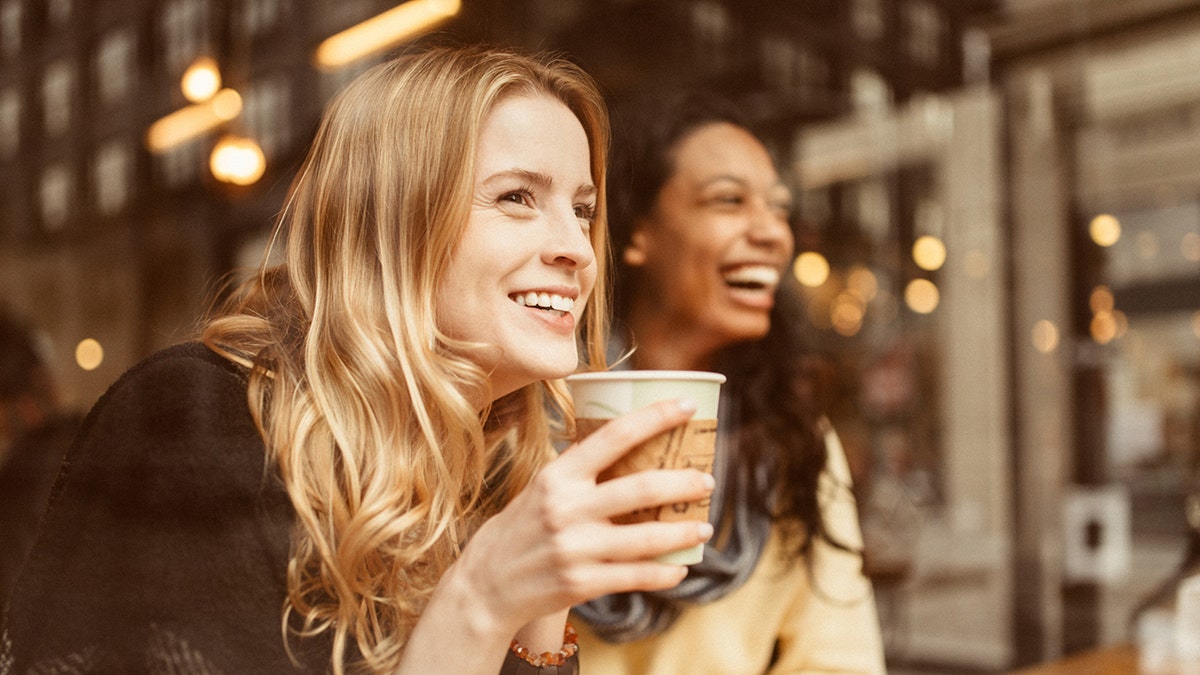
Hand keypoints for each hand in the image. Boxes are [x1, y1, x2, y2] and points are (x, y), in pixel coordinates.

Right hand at [449, 398, 715, 638]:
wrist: (485, 586)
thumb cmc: (519, 530)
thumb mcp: (539, 489)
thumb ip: (577, 470)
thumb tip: (623, 442)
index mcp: (558, 475)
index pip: (613, 435)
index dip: (655, 417)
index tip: (688, 406)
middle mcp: (567, 508)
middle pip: (641, 487)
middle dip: (684, 483)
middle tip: (708, 480)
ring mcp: (575, 547)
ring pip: (647, 537)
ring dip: (683, 532)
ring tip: (705, 526)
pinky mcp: (581, 583)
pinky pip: (636, 576)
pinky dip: (665, 573)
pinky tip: (680, 569)